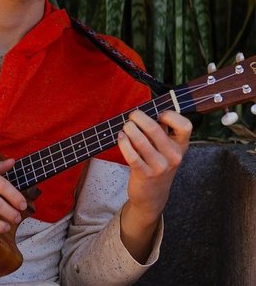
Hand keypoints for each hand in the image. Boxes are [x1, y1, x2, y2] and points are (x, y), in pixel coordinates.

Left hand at [117, 110, 191, 261]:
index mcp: (181, 146)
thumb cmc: (157, 164)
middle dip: (139, 117)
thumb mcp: (166, 148)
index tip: (158, 114)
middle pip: (155, 128)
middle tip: (132, 116)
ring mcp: (159, 166)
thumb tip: (145, 110)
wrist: (153, 195)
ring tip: (126, 127)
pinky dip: (123, 142)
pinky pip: (131, 154)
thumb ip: (161, 130)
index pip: (185, 126)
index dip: (170, 115)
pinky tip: (121, 137)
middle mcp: (173, 156)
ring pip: (140, 139)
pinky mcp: (144, 173)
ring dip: (129, 128)